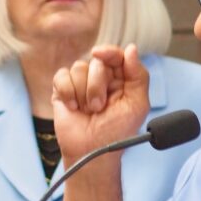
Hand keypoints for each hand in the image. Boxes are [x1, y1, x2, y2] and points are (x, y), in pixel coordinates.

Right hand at [51, 44, 150, 165]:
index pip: (116, 55)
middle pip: (97, 61)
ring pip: (78, 67)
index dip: (110, 52)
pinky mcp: (63, 90)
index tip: (101, 54)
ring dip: (84, 92)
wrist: (92, 152)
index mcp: (121, 79)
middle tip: (100, 106)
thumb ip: (138, 75)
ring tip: (89, 110)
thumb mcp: (136, 104)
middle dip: (98, 85)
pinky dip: (67, 92)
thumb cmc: (117, 132)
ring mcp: (81, 83)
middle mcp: (101, 78)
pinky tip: (73, 107)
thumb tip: (131, 48)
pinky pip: (61, 76)